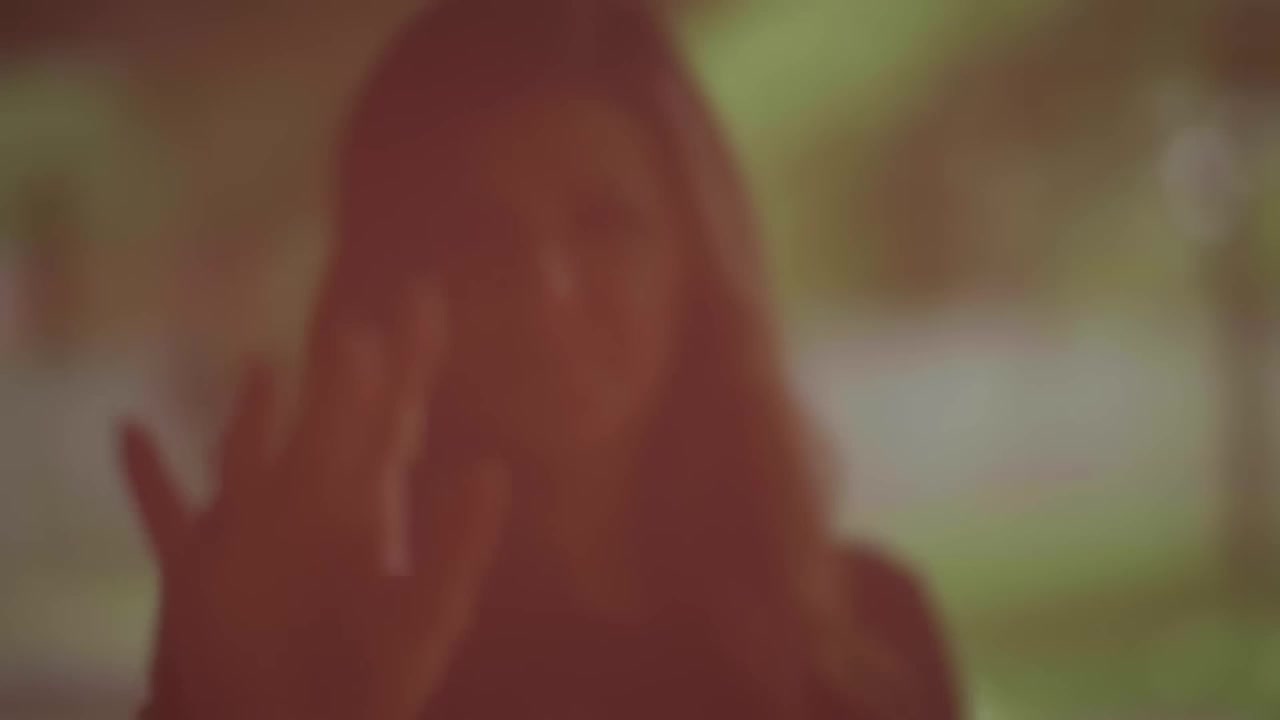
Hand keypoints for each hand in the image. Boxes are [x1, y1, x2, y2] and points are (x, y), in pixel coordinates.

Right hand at [121, 285, 506, 719]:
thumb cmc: (370, 685)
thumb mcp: (427, 614)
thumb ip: (458, 545)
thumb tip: (493, 469)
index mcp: (369, 511)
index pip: (396, 419)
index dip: (412, 361)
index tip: (427, 299)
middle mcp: (312, 509)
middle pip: (330, 422)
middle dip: (345, 374)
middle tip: (358, 329)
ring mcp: (254, 535)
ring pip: (248, 454)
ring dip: (254, 414)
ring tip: (261, 369)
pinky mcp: (200, 573)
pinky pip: (166, 516)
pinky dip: (146, 478)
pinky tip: (128, 430)